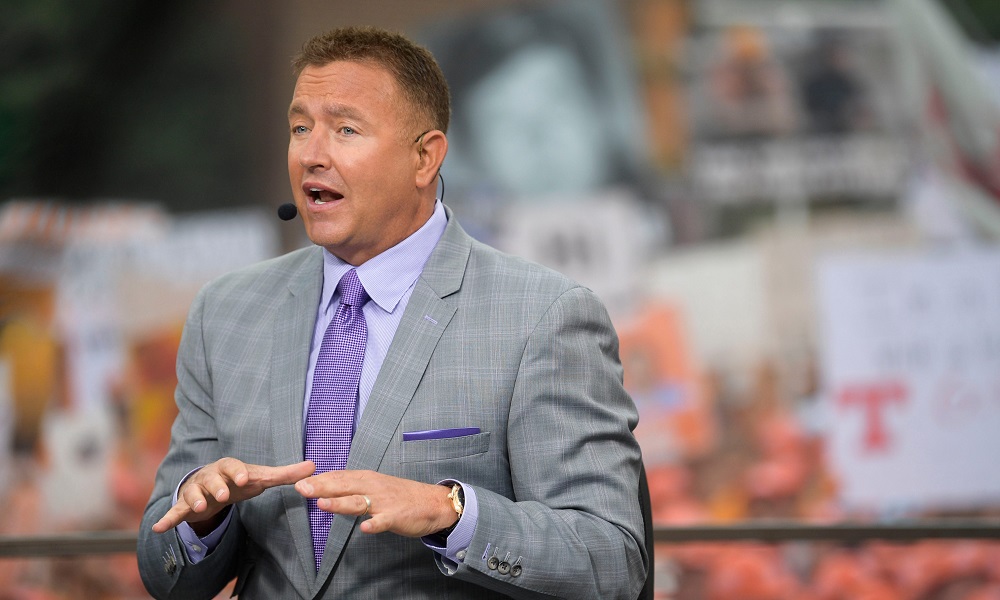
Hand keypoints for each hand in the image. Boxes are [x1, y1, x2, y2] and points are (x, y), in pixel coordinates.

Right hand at [152, 458, 315, 533]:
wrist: (215, 487)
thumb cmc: (241, 480)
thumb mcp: (262, 477)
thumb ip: (286, 474)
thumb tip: (314, 466)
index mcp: (230, 467)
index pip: (233, 465)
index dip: (238, 471)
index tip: (245, 478)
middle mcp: (210, 476)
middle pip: (212, 478)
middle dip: (217, 485)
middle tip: (224, 494)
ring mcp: (196, 490)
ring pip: (193, 493)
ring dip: (195, 499)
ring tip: (200, 507)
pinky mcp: (186, 506)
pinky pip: (175, 512)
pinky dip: (166, 520)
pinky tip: (158, 529)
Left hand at [294, 470, 457, 537]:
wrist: (432, 502)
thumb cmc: (401, 495)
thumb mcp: (375, 486)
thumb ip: (353, 487)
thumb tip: (326, 487)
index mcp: (367, 479)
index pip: (339, 477)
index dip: (319, 480)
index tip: (298, 482)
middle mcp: (373, 487)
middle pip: (344, 487)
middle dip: (322, 488)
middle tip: (301, 489)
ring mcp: (385, 502)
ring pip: (359, 502)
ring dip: (341, 503)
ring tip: (322, 504)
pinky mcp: (397, 516)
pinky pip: (384, 521)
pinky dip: (375, 524)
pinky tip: (365, 528)